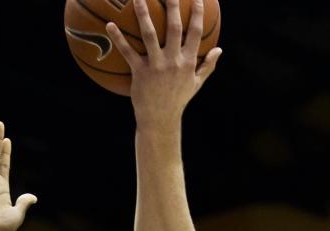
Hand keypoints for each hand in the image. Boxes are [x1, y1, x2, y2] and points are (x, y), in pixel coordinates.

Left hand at [106, 0, 221, 130]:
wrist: (160, 120)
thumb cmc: (178, 100)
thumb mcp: (196, 83)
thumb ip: (208, 65)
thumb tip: (220, 49)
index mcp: (188, 61)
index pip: (195, 32)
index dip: (197, 14)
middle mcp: (173, 60)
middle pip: (173, 27)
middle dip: (172, 5)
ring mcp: (156, 66)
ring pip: (149, 34)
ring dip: (143, 14)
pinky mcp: (139, 72)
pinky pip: (127, 52)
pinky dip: (118, 39)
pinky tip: (110, 25)